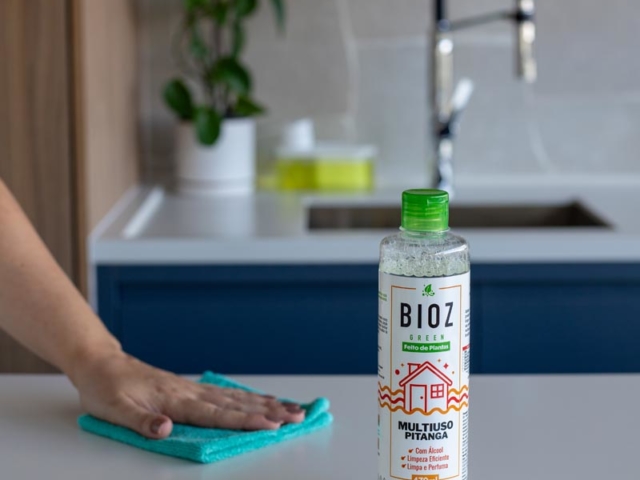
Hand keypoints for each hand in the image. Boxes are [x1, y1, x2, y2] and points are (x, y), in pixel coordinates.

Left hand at [70, 350, 304, 438]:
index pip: (216, 414)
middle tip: (298, 417)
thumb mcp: (114, 410)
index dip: (245, 421)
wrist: (103, 363)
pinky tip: (263, 399)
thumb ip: (141, 422)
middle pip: (236, 404)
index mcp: (175, 400)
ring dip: (266, 404)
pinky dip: (249, 397)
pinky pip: (227, 394)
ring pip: (237, 397)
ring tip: (292, 409)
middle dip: (269, 412)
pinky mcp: (192, 388)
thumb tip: (166, 430)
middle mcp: (191, 392)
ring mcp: (194, 388)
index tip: (271, 426)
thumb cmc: (107, 389)